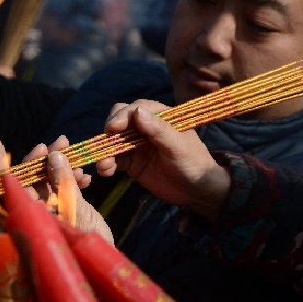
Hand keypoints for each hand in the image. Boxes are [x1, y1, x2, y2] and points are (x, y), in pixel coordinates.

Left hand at [22, 136, 113, 244]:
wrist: (105, 265)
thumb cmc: (85, 246)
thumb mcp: (75, 210)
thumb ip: (63, 182)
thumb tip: (53, 155)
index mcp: (29, 216)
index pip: (20, 184)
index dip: (30, 164)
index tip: (43, 148)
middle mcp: (35, 212)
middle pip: (35, 179)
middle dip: (49, 159)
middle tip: (63, 142)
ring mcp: (51, 211)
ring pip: (50, 181)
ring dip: (63, 167)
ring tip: (80, 160)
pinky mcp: (66, 211)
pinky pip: (63, 188)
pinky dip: (73, 179)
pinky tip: (87, 178)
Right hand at [96, 100, 230, 221]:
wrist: (198, 192)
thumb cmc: (195, 164)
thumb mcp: (179, 147)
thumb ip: (159, 130)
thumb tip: (138, 111)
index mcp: (160, 117)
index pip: (136, 109)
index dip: (122, 116)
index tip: (114, 127)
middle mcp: (145, 128)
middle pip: (119, 121)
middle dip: (109, 131)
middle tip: (105, 144)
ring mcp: (136, 145)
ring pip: (113, 142)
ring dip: (105, 151)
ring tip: (104, 165)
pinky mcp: (131, 162)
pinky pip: (114, 160)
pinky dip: (107, 164)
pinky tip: (105, 171)